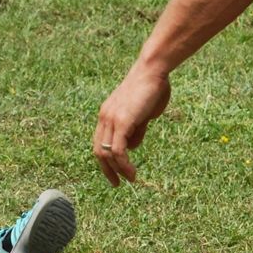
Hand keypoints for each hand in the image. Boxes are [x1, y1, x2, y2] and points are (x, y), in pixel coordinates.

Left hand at [94, 64, 170, 185]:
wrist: (153, 70)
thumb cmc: (152, 88)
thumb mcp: (142, 114)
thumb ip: (136, 129)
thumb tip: (133, 146)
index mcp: (107, 114)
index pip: (100, 142)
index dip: (106, 160)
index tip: (115, 172)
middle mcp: (105, 117)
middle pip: (99, 150)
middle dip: (107, 170)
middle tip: (118, 183)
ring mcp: (111, 119)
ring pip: (107, 153)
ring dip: (117, 170)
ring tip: (130, 179)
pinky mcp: (122, 121)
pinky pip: (118, 150)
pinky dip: (123, 165)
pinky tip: (132, 172)